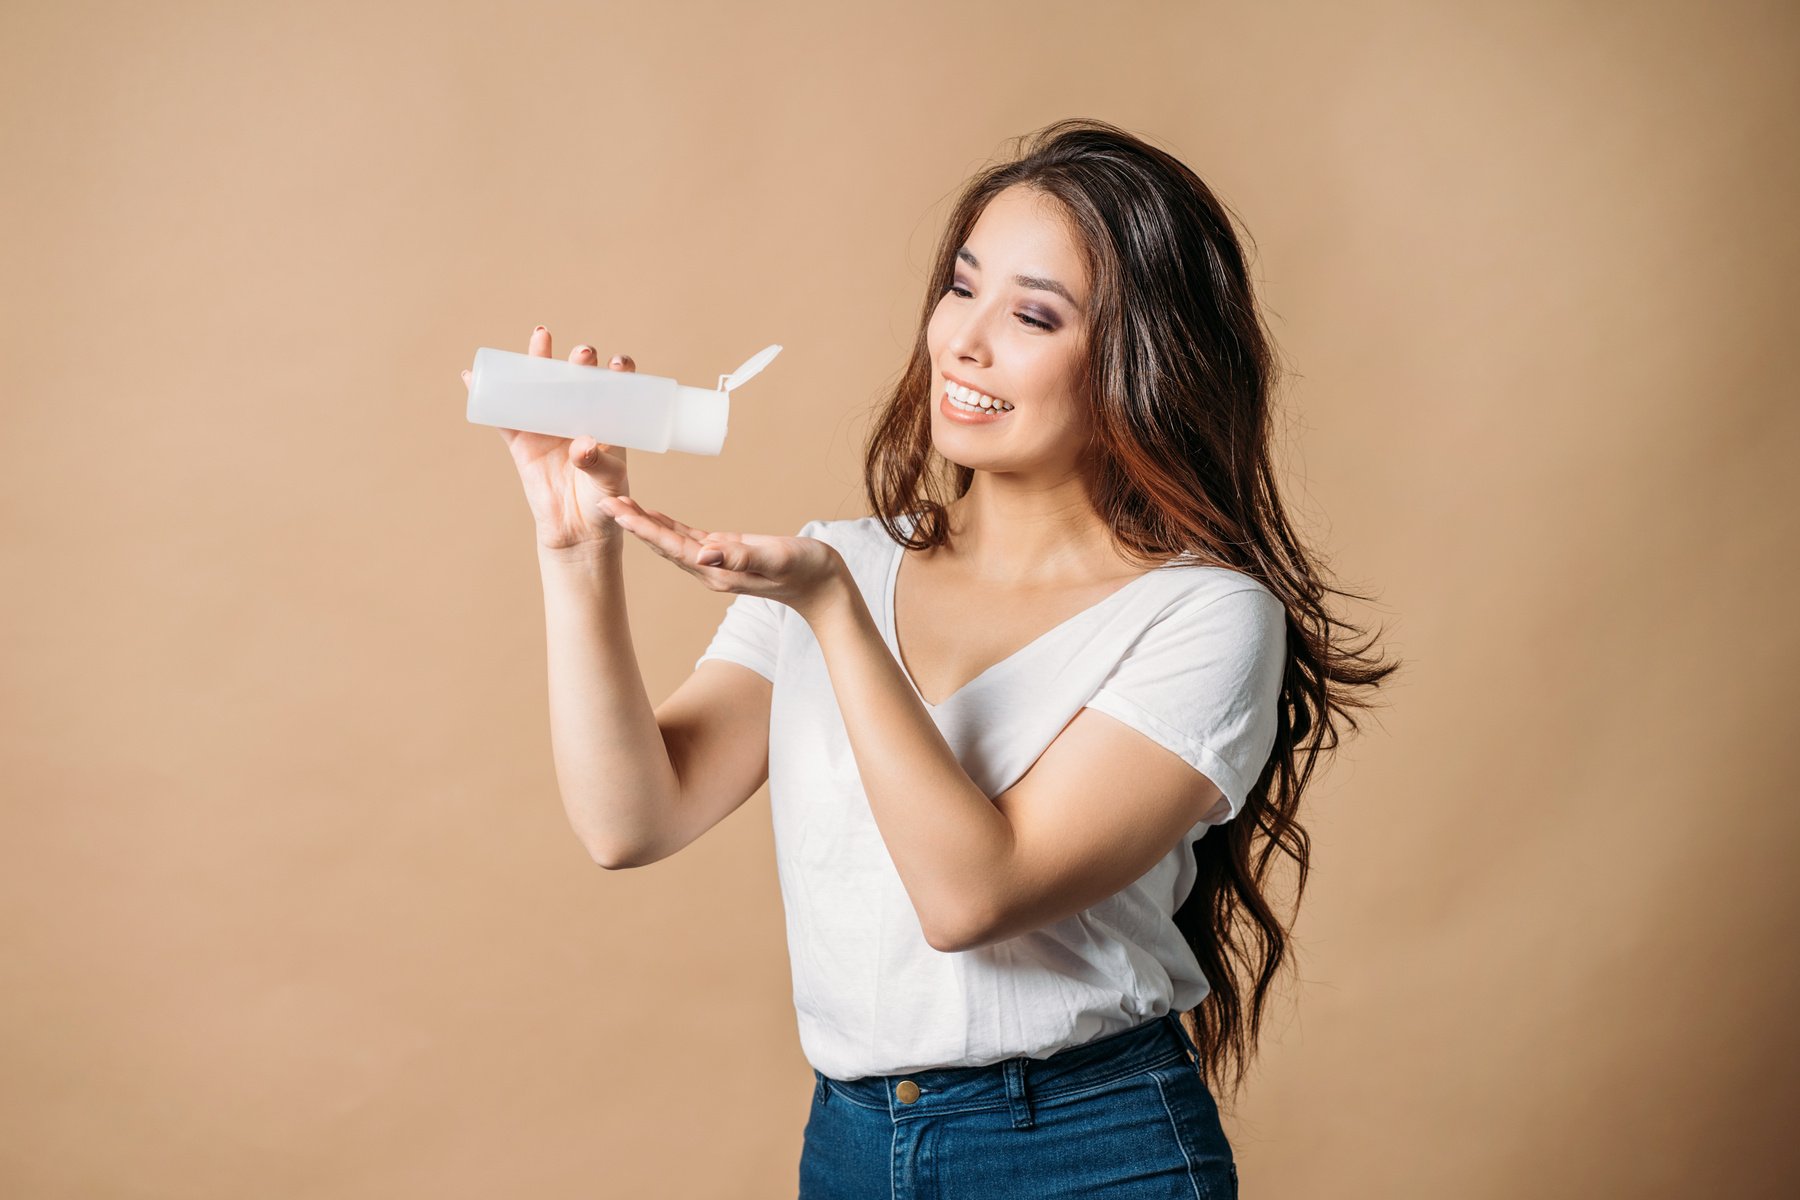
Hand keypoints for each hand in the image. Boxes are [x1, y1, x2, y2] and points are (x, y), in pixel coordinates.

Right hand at [462, 325, 636, 553]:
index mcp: (606, 422)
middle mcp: (577, 417)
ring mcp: (548, 426)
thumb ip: (597, 463)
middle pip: (576, 380)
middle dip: (579, 361)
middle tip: (582, 353)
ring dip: (537, 361)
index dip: (617, 371)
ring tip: (541, 336)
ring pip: (540, 388)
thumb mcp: (608, 482)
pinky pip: (503, 416)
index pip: (615, 389)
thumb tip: (581, 445)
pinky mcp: (522, 442)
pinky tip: (472, 375)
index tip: (619, 363)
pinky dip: (485, 395)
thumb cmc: (603, 501)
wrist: (577, 530)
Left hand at [598, 495, 847, 618]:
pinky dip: (667, 525)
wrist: (824, 587)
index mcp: (719, 573)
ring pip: (671, 541)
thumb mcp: (778, 559)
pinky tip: (652, 515)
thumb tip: (705, 552)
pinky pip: (688, 538)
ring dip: (645, 524)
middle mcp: (711, 570)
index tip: (618, 510)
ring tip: (619, 504)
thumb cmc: (807, 571)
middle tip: (604, 500)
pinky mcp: (726, 554)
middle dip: (633, 524)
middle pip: (663, 544)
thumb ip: (743, 556)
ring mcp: (717, 563)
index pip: (673, 547)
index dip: (644, 528)